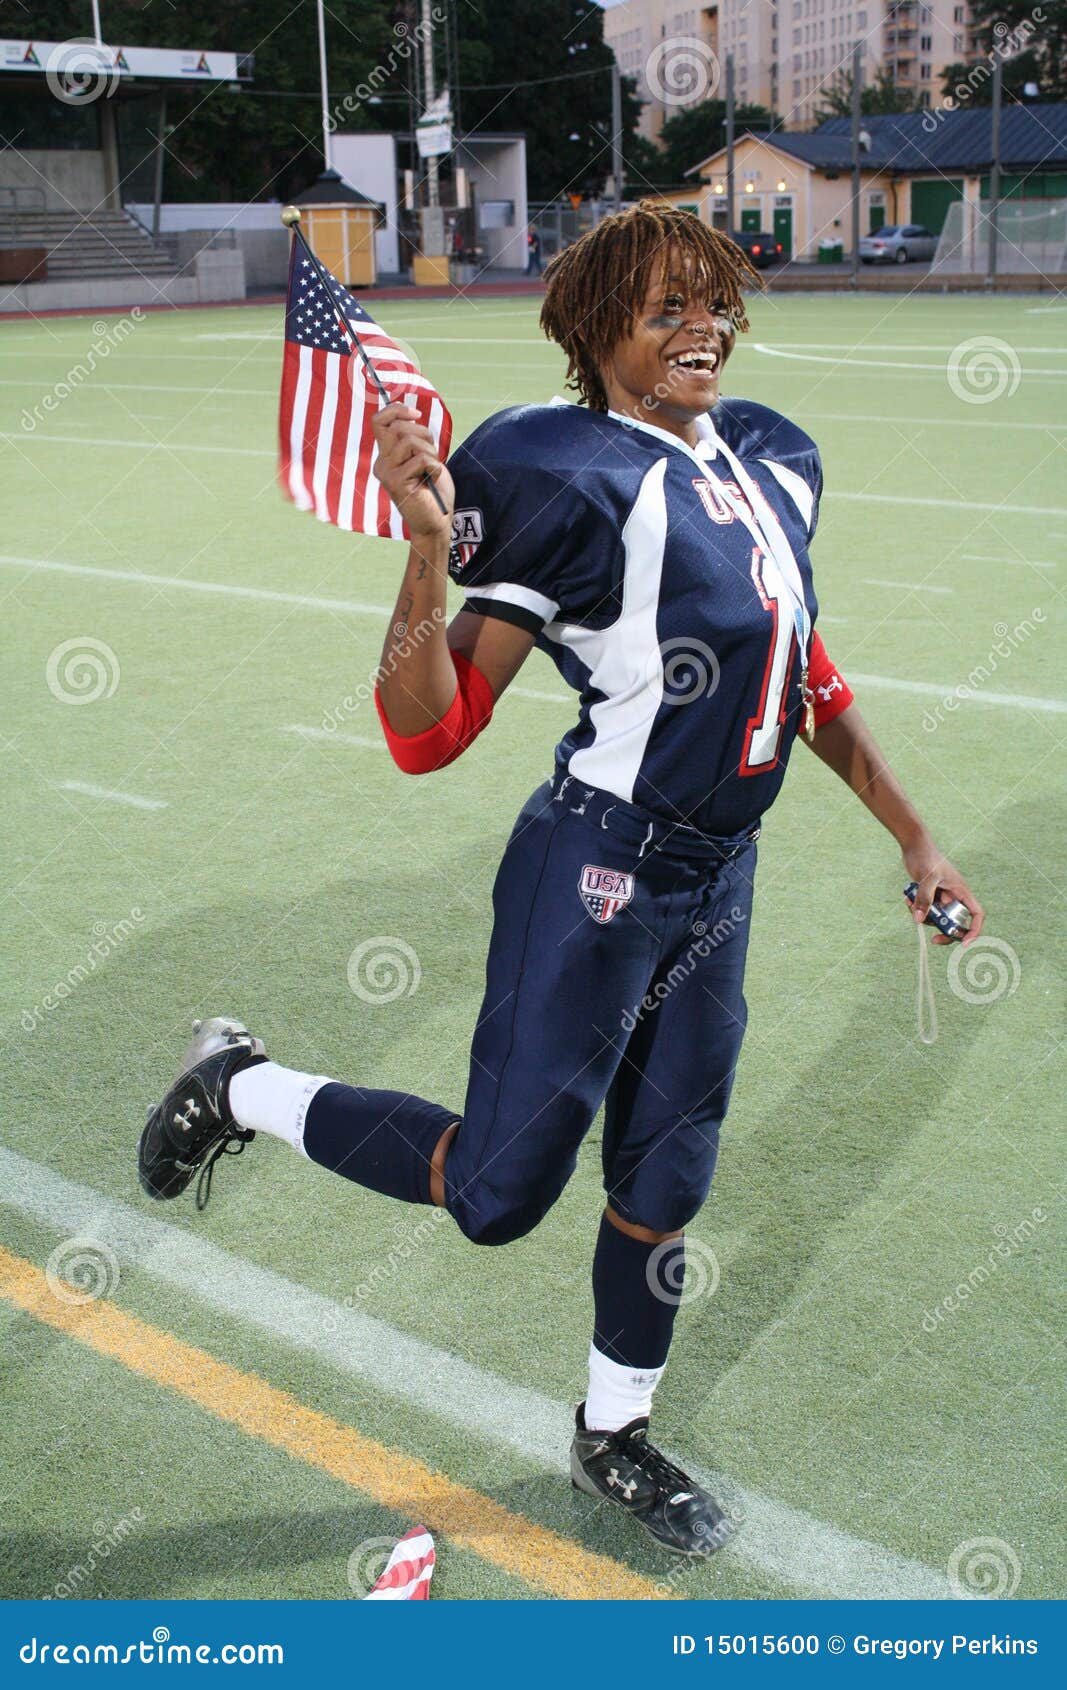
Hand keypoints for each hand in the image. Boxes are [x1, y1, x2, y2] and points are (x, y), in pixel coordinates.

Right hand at [371, 402, 453, 544]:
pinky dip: (435, 467)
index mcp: (386, 455)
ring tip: (431, 470)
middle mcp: (381, 463)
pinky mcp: (396, 483)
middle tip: (432, 454)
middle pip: (398, 427)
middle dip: (423, 434)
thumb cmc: (432, 489)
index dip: (397, 410)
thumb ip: (413, 438)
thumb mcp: (423, 456)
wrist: (436, 522)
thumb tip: (412, 412)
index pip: (378, 420)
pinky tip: (432, 479)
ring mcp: (386, 473)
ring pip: (409, 441)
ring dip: (430, 452)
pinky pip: (420, 459)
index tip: (416, 414)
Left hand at [902, 838, 984, 944]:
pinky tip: (907, 897)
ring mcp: (941, 897)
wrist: (913, 845)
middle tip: (932, 938)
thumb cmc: (925, 856)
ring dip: (924, 916)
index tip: (964, 943)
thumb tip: (919, 919)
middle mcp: (953, 896)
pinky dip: (916, 909)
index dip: (973, 930)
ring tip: (910, 902)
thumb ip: (924, 898)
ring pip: (937, 918)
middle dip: (943, 929)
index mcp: (961, 891)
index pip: (976, 914)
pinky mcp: (930, 896)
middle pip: (955, 922)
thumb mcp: (926, 877)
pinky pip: (925, 910)